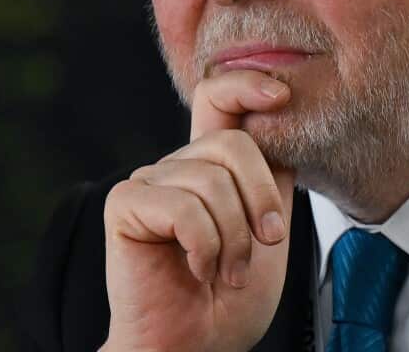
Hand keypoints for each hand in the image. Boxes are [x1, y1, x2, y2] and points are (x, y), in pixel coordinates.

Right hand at [100, 70, 296, 351]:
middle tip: (264, 244)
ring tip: (226, 273)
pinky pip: (184, 209)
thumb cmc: (228, 299)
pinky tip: (196, 271)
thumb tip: (282, 120)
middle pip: (232, 143)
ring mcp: (146, 181)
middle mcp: (174, 166)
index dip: (248, 82)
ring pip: (212, 182)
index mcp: (208, 165)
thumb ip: (273, 178)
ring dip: (233, 239)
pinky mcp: (125, 204)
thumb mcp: (268, 228)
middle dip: (261, 200)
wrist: (194, 347)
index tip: (283, 94)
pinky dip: (204, 248)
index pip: (218, 96)